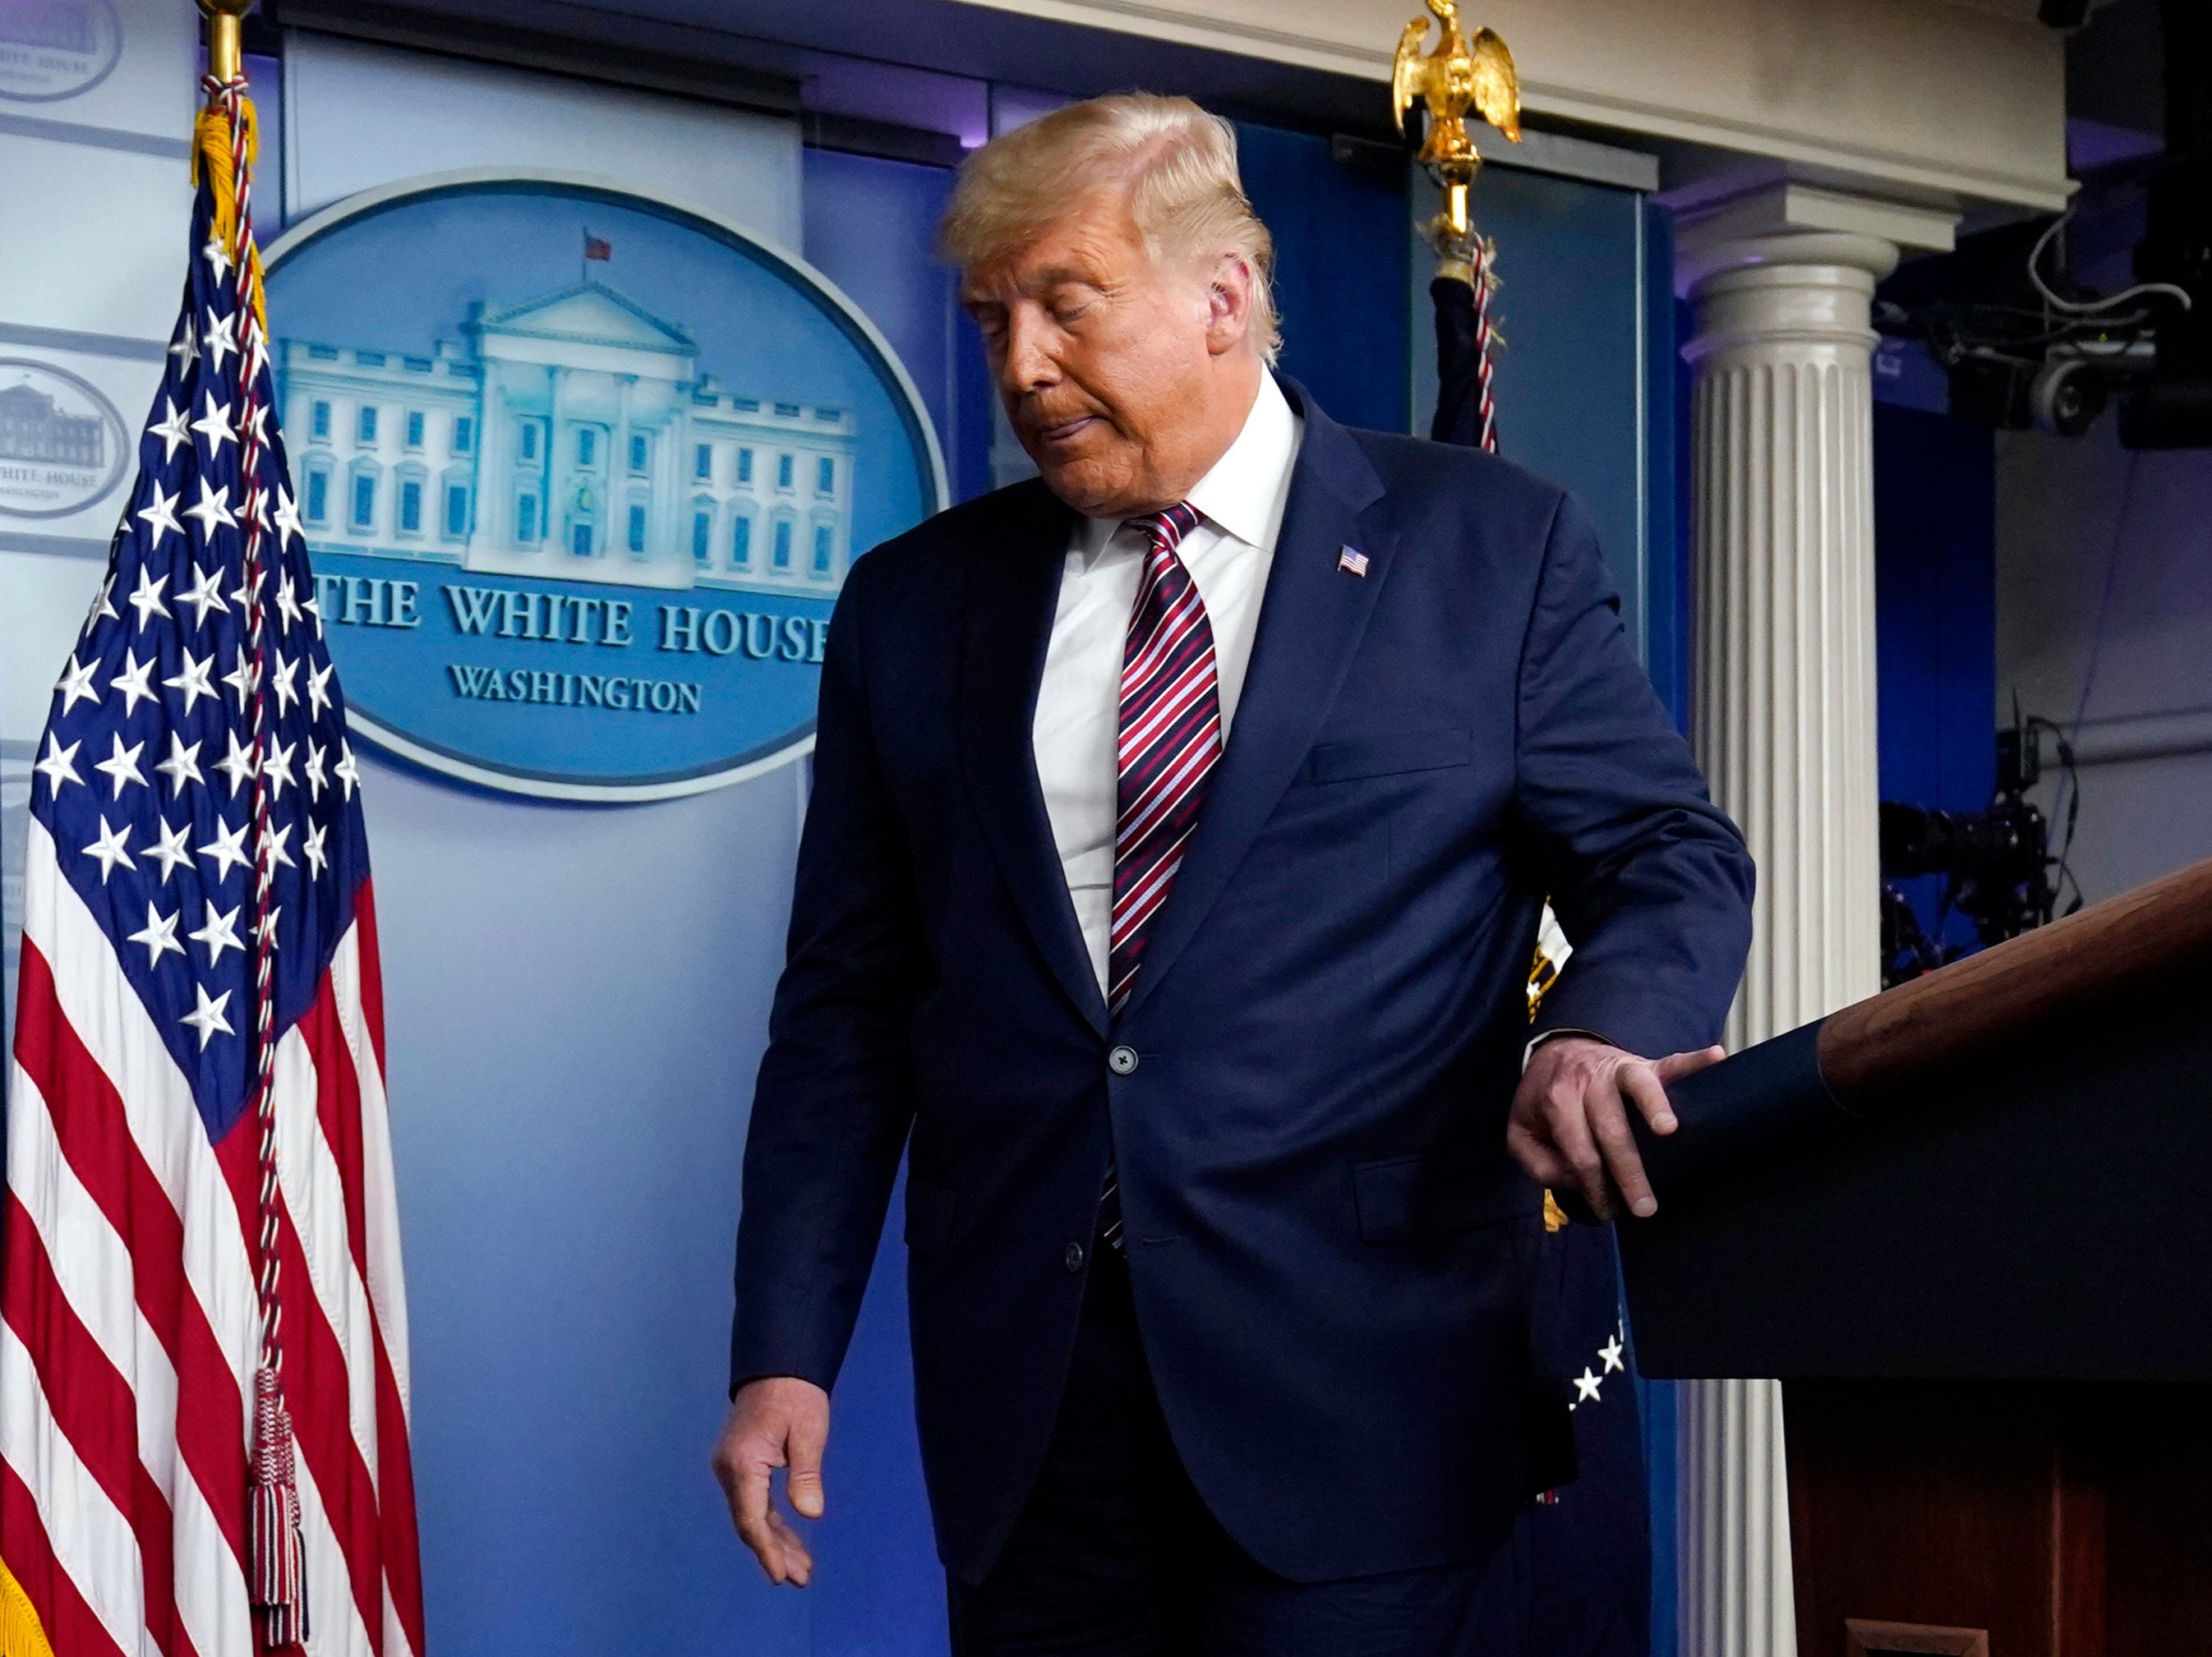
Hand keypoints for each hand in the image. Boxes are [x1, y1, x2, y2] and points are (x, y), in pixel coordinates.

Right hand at [712, 1376, 829, 1585]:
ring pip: (752, 1517)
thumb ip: (806, 1473)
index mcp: (742, 1463)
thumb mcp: (807, 1432)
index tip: (780, 1576)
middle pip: (750, 1523)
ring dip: (776, 1543)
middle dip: (775, 1553)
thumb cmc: (795, 1396)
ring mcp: (732, 1470)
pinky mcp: (740, 1468)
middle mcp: (729, 1471)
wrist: (777, 1367)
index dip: (766, 1551)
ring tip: (801, 1568)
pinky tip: (789, 1541)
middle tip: (800, 1579)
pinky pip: (755, 1504)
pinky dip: (772, 1524)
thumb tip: (811, 1514)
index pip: (752, 1518)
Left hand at [1505, 1037, 1724, 1220]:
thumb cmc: (1543, 1101)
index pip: (1580, 1153)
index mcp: (1557, 1101)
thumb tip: (1577, 1181)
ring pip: (1638, 1086)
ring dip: (1654, 1106)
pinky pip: (1670, 1061)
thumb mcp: (1521, 1133)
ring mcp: (1618, 1069)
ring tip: (1669, 1131)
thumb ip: (1539, 1163)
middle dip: (1629, 1171)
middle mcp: (1588, 1082)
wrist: (1555, 1052)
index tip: (1608, 1211)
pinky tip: (1717, 1058)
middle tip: (1646, 1207)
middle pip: (1611, 1129)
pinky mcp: (1644, 1063)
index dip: (1594, 1187)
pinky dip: (1694, 1060)